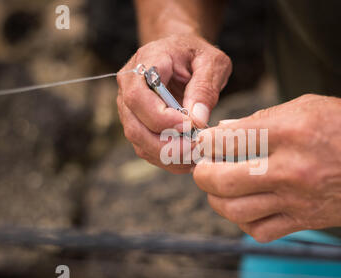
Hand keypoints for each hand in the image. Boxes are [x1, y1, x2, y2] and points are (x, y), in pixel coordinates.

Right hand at [117, 34, 231, 172]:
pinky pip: (146, 148)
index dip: (161, 117)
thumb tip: (197, 119)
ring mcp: (129, 107)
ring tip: (195, 156)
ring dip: (167, 155)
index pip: (139, 96)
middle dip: (166, 144)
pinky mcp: (137, 124)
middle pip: (135, 125)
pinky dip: (166, 159)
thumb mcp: (211, 62)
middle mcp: (129, 86)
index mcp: (145, 63)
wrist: (182, 55)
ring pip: (139, 141)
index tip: (190, 125)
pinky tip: (188, 159)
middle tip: (195, 148)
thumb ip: (205, 87)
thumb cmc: (197, 56)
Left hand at [193, 94, 340, 241]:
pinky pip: (260, 231)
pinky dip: (244, 222)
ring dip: (217, 199)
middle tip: (202, 166)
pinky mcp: (305, 220)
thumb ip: (264, 118)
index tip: (201, 142)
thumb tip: (226, 130)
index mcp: (291, 132)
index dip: (205, 142)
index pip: (229, 140)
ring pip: (235, 211)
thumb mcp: (310, 106)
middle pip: (223, 180)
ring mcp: (298, 200)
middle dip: (202, 173)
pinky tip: (245, 208)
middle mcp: (291, 169)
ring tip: (218, 188)